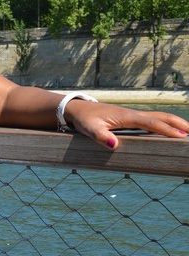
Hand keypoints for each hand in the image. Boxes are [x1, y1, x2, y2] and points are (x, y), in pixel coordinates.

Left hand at [65, 101, 188, 150]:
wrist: (78, 110)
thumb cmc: (84, 120)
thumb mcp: (90, 129)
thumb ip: (101, 137)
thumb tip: (114, 146)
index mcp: (127, 117)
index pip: (152, 123)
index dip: (167, 130)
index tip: (181, 136)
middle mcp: (133, 114)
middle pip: (161, 117)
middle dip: (178, 124)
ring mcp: (133, 116)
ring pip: (158, 118)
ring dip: (174, 124)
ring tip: (187, 132)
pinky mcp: (130, 119)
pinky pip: (152, 121)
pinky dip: (164, 124)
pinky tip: (168, 131)